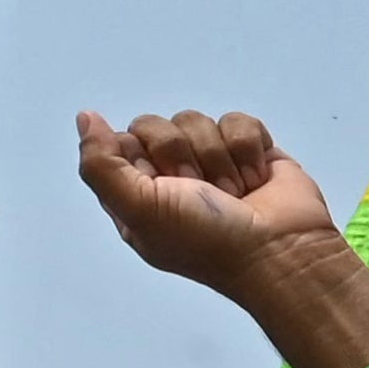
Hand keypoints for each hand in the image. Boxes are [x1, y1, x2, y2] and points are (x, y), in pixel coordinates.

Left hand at [74, 109, 340, 296]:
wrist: (282, 251)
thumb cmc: (208, 241)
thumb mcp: (138, 210)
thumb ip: (100, 163)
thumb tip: (86, 116)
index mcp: (139, 194)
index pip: (121, 142)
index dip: (139, 155)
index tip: (158, 181)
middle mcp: (172, 177)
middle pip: (157, 126)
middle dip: (182, 156)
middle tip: (200, 190)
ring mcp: (214, 162)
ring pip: (198, 120)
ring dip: (220, 159)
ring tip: (235, 193)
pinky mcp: (252, 152)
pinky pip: (238, 121)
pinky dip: (250, 148)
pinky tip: (257, 178)